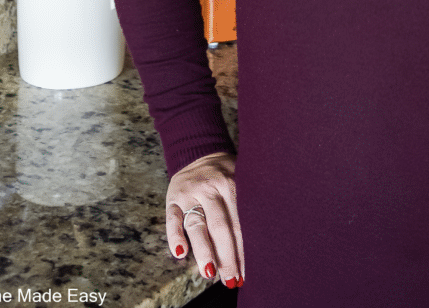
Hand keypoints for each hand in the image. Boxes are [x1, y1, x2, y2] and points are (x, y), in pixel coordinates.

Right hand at [166, 151, 243, 288]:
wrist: (198, 150)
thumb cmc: (225, 173)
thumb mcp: (240, 179)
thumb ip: (245, 204)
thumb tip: (257, 244)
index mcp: (231, 184)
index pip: (238, 222)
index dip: (243, 249)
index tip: (247, 272)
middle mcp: (210, 188)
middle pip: (220, 226)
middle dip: (226, 256)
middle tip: (231, 279)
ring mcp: (190, 193)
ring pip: (197, 224)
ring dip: (203, 250)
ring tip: (210, 272)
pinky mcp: (173, 197)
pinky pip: (172, 219)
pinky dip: (175, 236)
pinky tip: (180, 253)